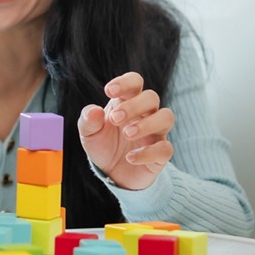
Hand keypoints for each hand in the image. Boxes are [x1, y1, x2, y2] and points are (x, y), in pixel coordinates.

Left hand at [78, 72, 174, 189]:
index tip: (109, 91)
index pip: (135, 82)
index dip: (125, 82)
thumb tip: (93, 111)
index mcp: (127, 101)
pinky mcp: (160, 154)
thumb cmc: (103, 144)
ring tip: (127, 134)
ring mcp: (156, 133)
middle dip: (134, 106)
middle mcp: (145, 114)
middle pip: (151, 97)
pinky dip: (148, 153)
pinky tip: (130, 157)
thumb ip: (88, 119)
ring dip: (147, 124)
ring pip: (166, 117)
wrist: (111, 173)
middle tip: (115, 119)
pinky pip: (165, 149)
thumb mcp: (89, 132)